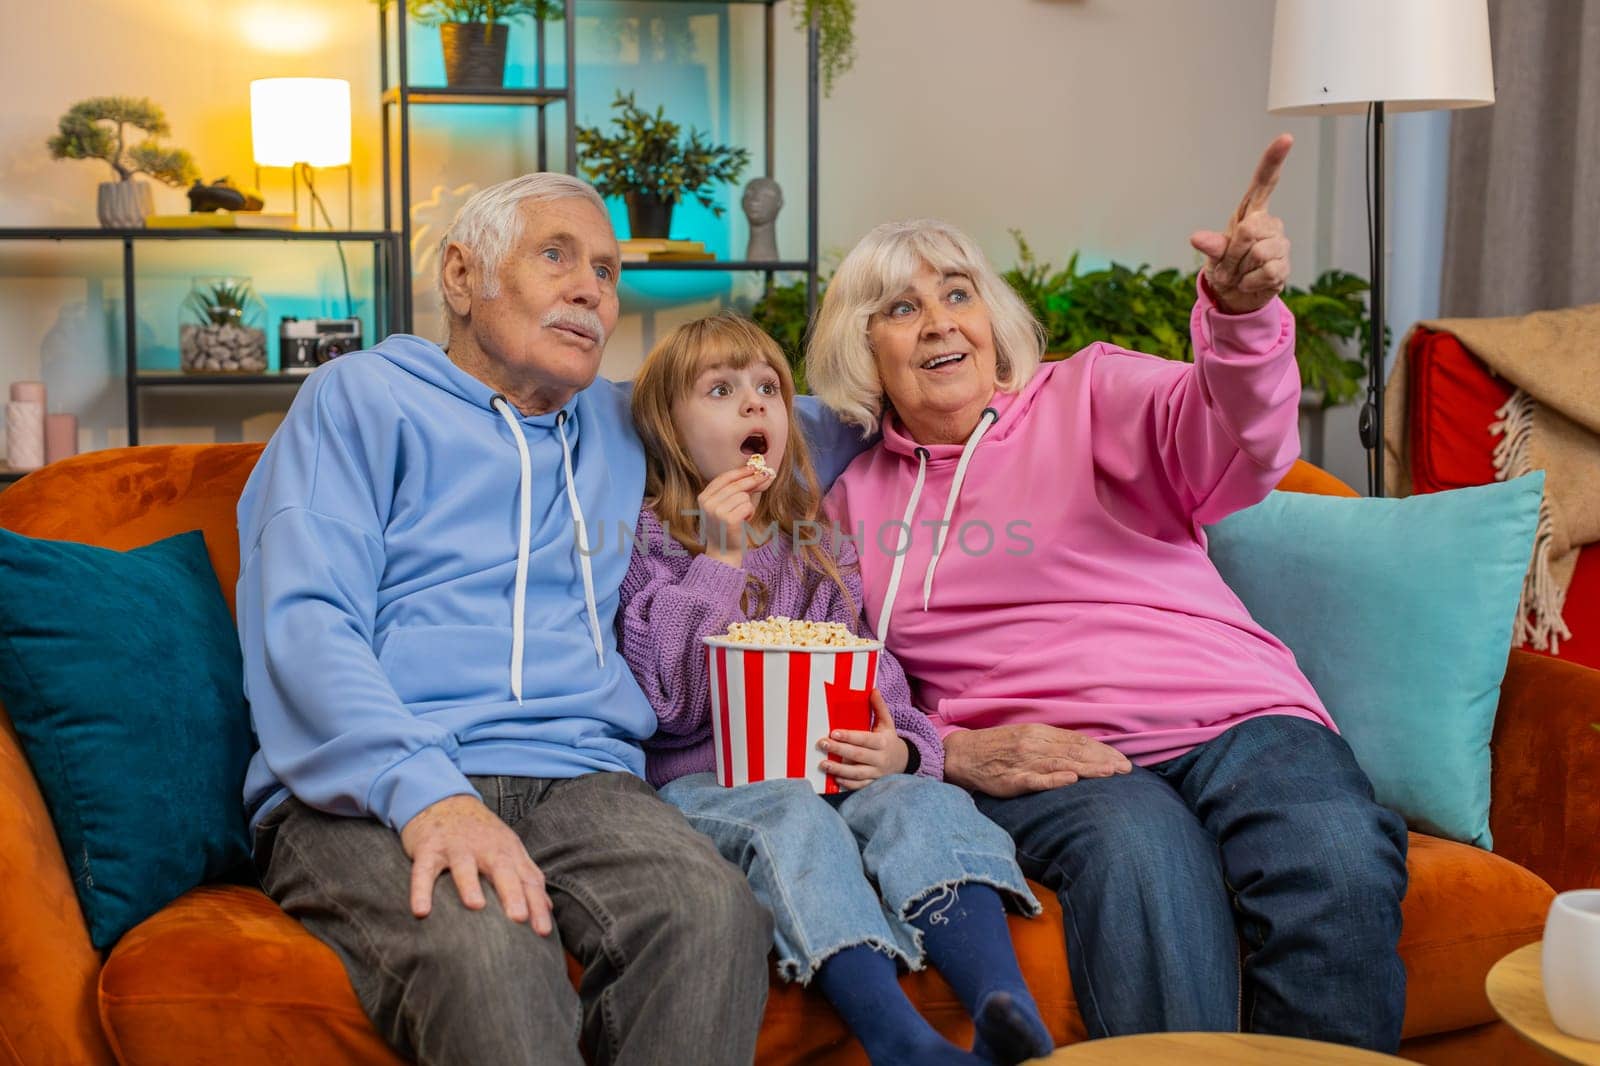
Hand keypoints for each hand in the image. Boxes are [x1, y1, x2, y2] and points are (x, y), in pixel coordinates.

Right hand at [400, 794, 553, 934]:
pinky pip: (424, 871)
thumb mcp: (507, 849)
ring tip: (475, 906)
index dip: (537, 904)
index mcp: (508, 850)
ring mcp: (456, 847)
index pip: (527, 878)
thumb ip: (527, 876)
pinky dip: (421, 890)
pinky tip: (421, 912)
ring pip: (464, 866)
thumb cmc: (480, 834)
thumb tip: (548, 908)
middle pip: (502, 870)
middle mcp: (485, 847)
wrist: (442, 799)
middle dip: (512, 893)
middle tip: (519, 918)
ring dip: (469, 885)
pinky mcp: (429, 848)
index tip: (543, 932)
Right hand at [698, 467, 767, 567]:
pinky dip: (750, 513)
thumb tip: (755, 473)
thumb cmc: (726, 529)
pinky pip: (747, 506)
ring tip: (741, 517)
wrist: (723, 554)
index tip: (754, 467)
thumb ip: (734, 491)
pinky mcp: (728, 520)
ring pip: (743, 496)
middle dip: (753, 480)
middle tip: (767, 475)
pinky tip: (743, 522)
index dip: (740, 471)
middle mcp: (708, 503)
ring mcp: (717, 511)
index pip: (723, 478)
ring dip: (748, 506)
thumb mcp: (723, 507)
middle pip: (736, 484)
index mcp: (703, 497)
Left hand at [817, 689, 909, 789]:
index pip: (864, 739)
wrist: (903, 762)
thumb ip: (879, 707)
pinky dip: (847, 784)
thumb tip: (873, 690)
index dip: (849, 736)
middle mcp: (880, 759)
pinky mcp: (873, 783)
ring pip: (857, 773)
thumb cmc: (888, 739)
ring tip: (823, 764)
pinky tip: (834, 779)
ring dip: (839, 770)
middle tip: (822, 744)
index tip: (833, 732)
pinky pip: (859, 786)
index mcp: (882, 742)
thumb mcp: (887, 723)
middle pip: (857, 755)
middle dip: (839, 750)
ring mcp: (877, 773)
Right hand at [943, 723, 1131, 797]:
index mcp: (1039, 733)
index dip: (1102, 751)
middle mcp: (1034, 744)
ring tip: (1109, 773)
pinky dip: (1054, 779)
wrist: (962, 754)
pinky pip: (1036, 779)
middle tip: (1126, 770)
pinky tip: (1071, 780)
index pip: (1078, 742)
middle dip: (1102, 760)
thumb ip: (1051, 744)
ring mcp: (1024, 761)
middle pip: (1075, 752)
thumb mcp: (1025, 738)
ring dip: (1087, 768)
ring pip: (1061, 764)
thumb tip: (1082, 751)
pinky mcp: (1012, 779)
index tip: (1122, 761)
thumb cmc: (997, 748)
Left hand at [1189, 133, 1292, 314]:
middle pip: (1249, 230)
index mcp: (1250, 213)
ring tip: (1239, 274)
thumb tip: (1197, 238)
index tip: (1286, 138)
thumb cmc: (1224, 267)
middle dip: (1232, 253)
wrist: (1235, 295)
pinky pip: (1265, 271)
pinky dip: (1250, 282)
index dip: (1274, 160)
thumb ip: (1210, 245)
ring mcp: (1279, 243)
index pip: (1264, 182)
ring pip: (1258, 253)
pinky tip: (1250, 283)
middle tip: (1227, 267)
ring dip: (1240, 270)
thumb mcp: (1212, 255)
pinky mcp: (1284, 265)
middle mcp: (1268, 224)